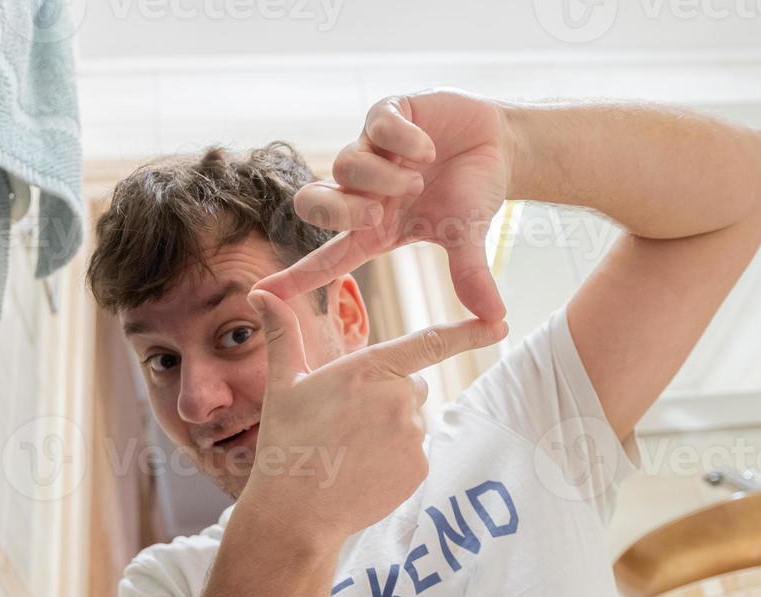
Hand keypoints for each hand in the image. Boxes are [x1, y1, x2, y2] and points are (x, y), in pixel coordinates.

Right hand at [238, 289, 506, 542]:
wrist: (296, 512)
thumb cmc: (287, 443)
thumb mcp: (283, 384)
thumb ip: (284, 334)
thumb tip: (260, 294)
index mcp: (369, 369)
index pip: (429, 342)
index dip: (469, 332)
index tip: (499, 322)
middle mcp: (398, 398)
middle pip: (410, 385)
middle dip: (387, 397)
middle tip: (346, 423)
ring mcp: (412, 435)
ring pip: (410, 422)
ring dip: (388, 431)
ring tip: (348, 451)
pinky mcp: (418, 468)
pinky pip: (413, 454)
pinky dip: (393, 461)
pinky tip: (362, 471)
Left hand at [253, 89, 512, 321]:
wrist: (498, 146)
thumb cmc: (473, 194)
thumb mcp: (469, 237)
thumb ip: (470, 275)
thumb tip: (496, 319)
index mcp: (375, 228)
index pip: (327, 259)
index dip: (295, 278)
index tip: (262, 295)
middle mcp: (364, 190)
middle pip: (312, 202)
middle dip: (340, 209)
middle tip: (379, 213)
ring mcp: (372, 150)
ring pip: (345, 163)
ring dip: (383, 175)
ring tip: (419, 177)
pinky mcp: (388, 113)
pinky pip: (376, 127)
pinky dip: (403, 142)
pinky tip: (427, 148)